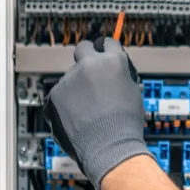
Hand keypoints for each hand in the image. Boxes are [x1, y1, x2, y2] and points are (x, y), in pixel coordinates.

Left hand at [43, 39, 151, 189]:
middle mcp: (90, 64)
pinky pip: (61, 92)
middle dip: (87, 56)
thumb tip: (117, 75)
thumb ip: (122, 78)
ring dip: (77, 84)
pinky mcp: (55, 93)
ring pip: (72, 75)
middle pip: (83, 48)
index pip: (108, 43)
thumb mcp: (133, 94)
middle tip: (90, 69)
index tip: (104, 51)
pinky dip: (66, 100)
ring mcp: (70, 78)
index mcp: (113, 61)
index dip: (106, 48)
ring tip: (87, 107)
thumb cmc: (125, 125)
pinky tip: (77, 114)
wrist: (109, 147)